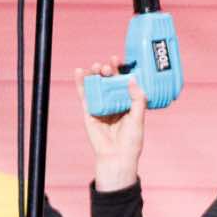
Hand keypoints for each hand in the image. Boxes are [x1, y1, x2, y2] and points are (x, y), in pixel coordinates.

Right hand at [76, 61, 145, 190]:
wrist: (117, 157)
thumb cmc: (131, 140)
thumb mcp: (138, 118)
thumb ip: (137, 99)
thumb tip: (132, 79)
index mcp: (127, 102)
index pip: (124, 82)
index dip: (121, 70)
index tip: (120, 60)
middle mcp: (114, 101)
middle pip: (109, 81)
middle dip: (108, 71)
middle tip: (108, 66)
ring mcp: (101, 105)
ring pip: (97, 85)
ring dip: (95, 74)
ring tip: (96, 67)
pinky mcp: (89, 111)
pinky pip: (84, 95)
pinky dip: (81, 83)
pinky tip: (79, 72)